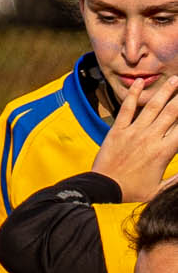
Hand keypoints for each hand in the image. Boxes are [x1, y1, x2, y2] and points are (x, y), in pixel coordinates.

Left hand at [97, 69, 177, 199]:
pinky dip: (133, 94)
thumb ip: (176, 181)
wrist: (101, 192)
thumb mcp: (158, 190)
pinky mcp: (116, 131)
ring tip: (175, 79)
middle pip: (173, 111)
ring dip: (166, 91)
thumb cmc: (130, 193)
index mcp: (164, 152)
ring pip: (153, 106)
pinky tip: (139, 83)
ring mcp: (133, 132)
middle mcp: (151, 138)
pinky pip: (126, 109)